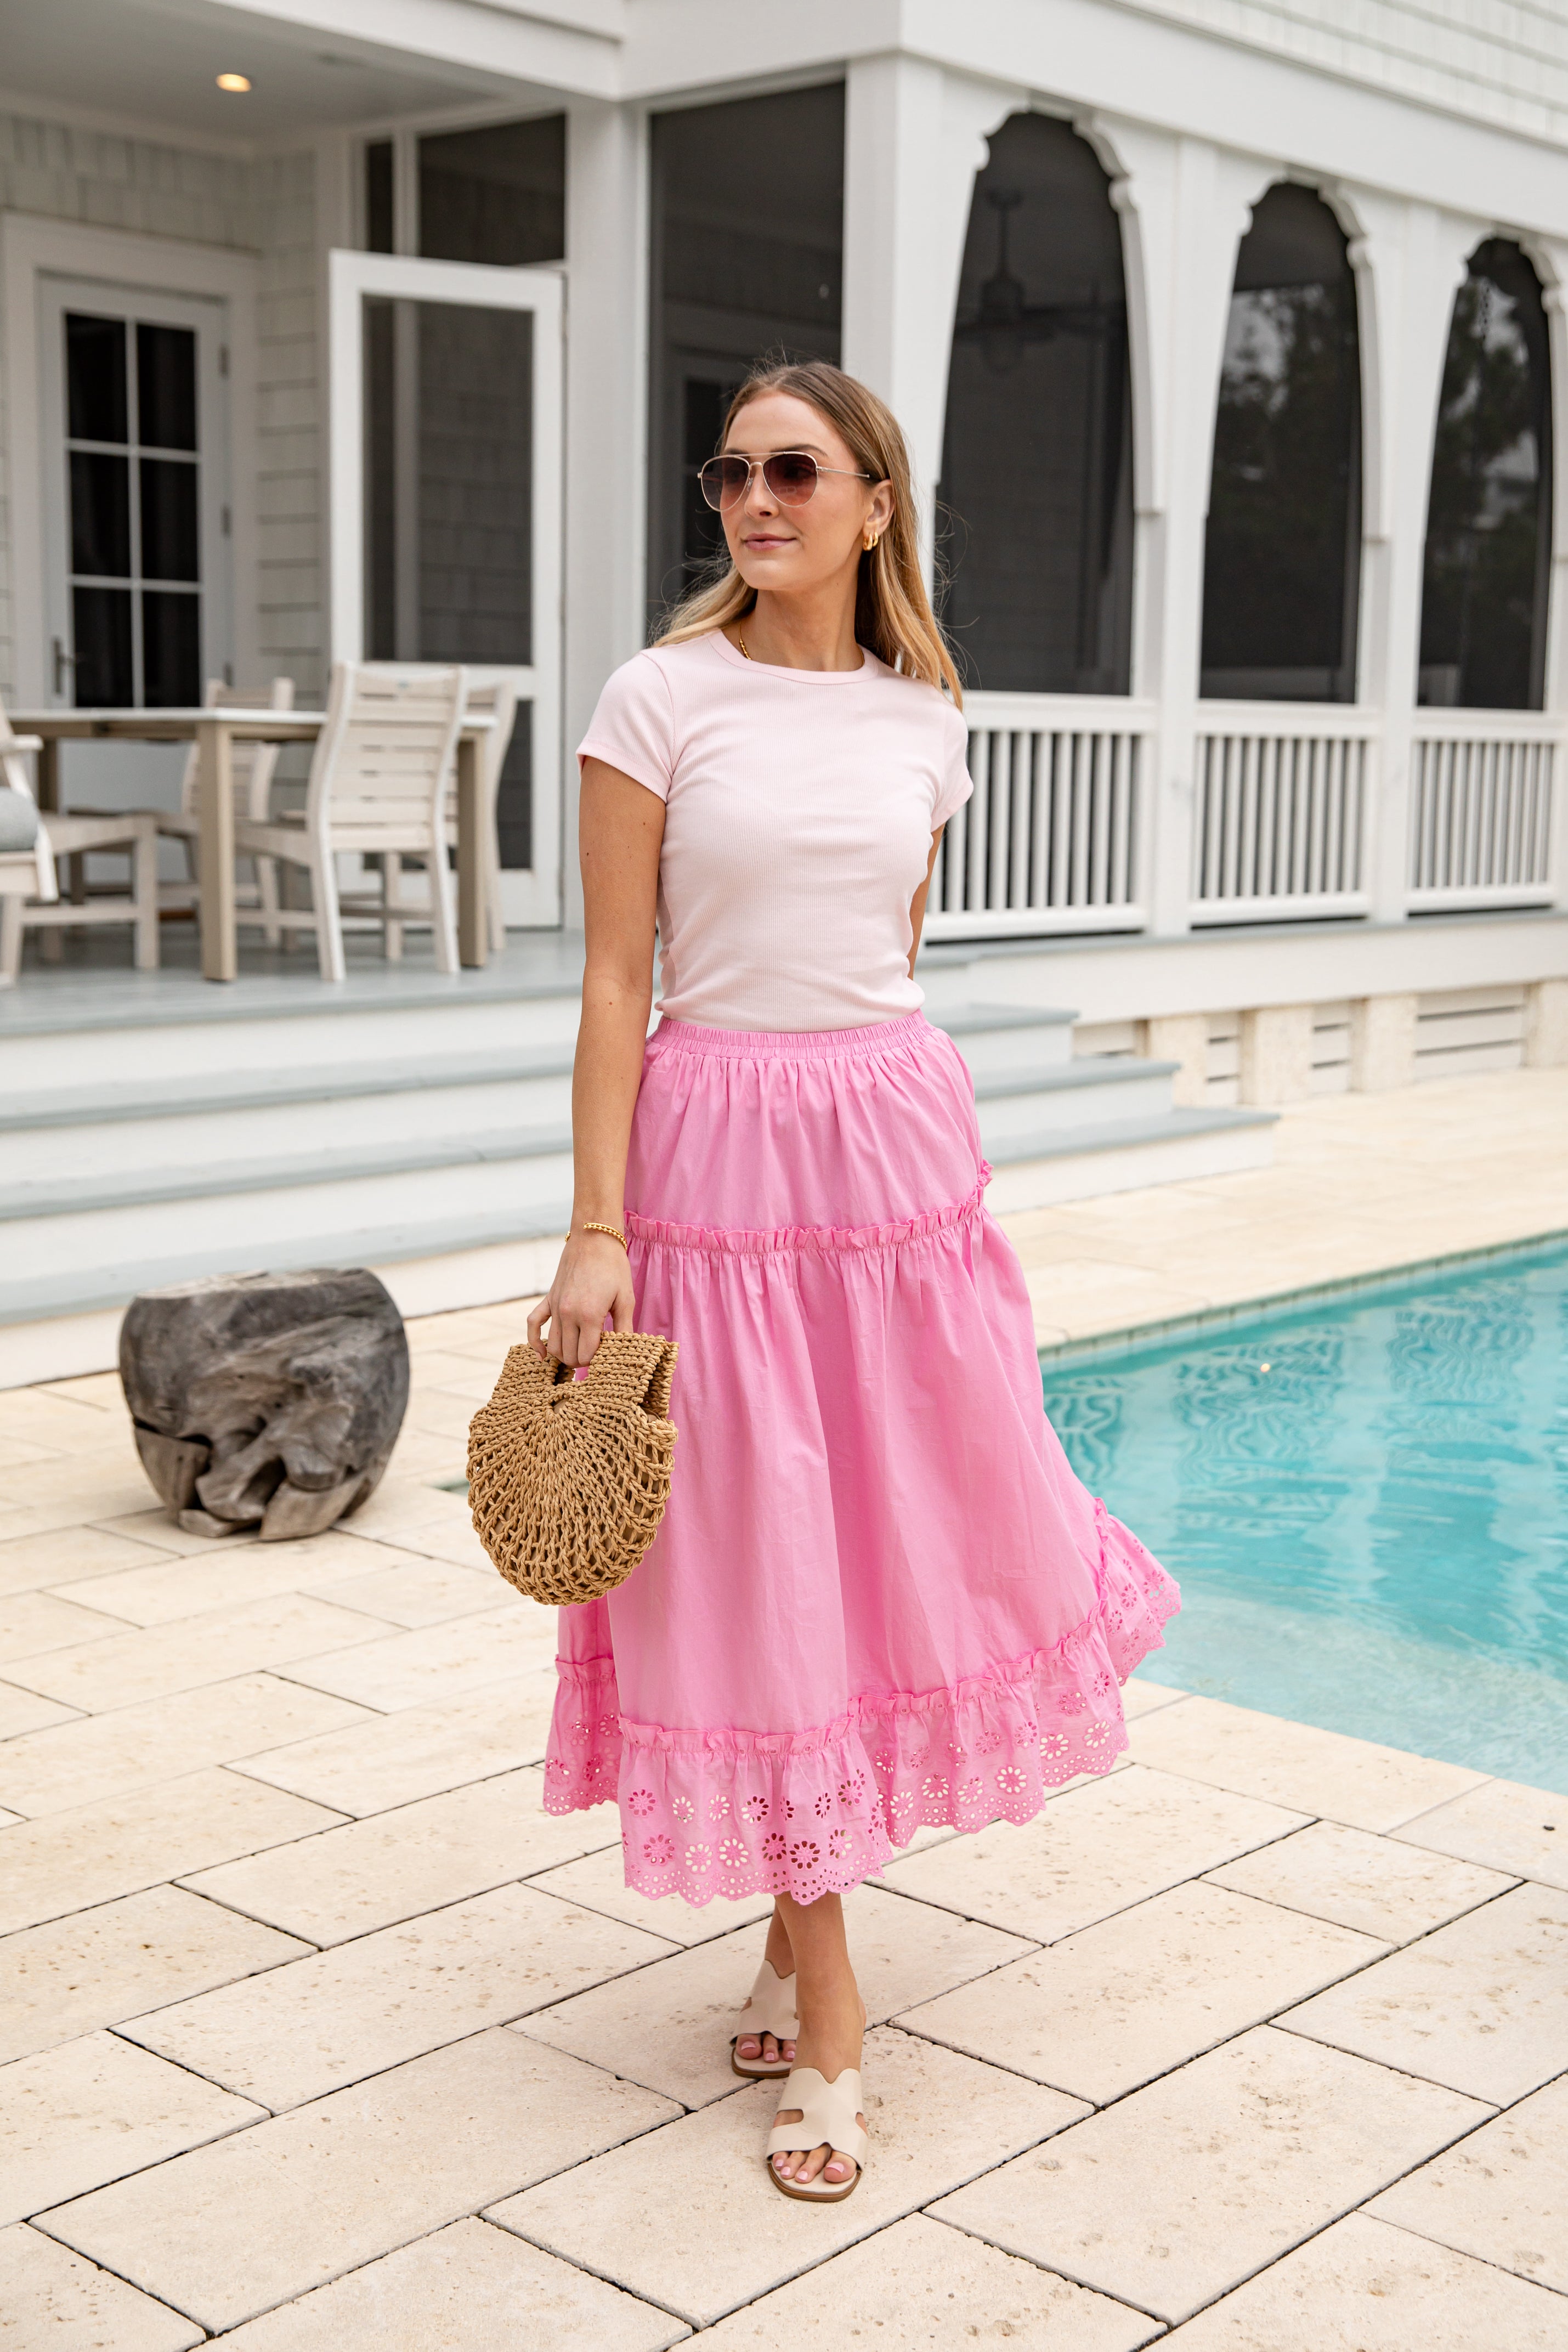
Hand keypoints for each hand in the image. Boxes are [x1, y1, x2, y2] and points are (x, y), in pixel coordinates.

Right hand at [527, 1231, 634, 1366]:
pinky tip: (542, 1355)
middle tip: (596, 1355)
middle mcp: (568, 1314)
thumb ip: (623, 1329)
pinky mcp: (548, 1299)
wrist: (594, 1239)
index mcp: (589, 1316)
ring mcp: (555, 1307)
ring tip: (580, 1353)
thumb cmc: (614, 1268)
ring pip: (554, 1346)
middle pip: (569, 1355)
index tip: (607, 1355)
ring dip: (566, 1355)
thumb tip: (624, 1351)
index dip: (596, 1361)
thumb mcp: (626, 1299)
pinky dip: (535, 1343)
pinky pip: (533, 1325)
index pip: (585, 1356)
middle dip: (582, 1361)